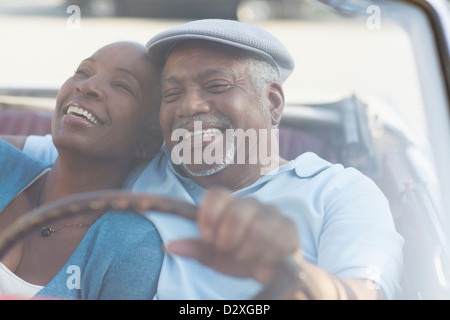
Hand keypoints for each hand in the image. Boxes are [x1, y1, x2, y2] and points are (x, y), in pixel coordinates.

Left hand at [167, 188, 299, 284]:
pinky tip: (264, 258)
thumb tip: (171, 245)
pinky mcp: (290, 227)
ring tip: (247, 256)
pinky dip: (265, 257)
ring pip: (257, 230)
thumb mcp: (215, 256)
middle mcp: (251, 203)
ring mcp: (272, 213)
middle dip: (228, 240)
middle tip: (229, 250)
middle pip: (236, 213)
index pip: (215, 195)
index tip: (207, 238)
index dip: (207, 217)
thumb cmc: (241, 257)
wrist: (274, 272)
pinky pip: (276, 241)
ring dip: (247, 252)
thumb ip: (197, 249)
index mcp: (230, 204)